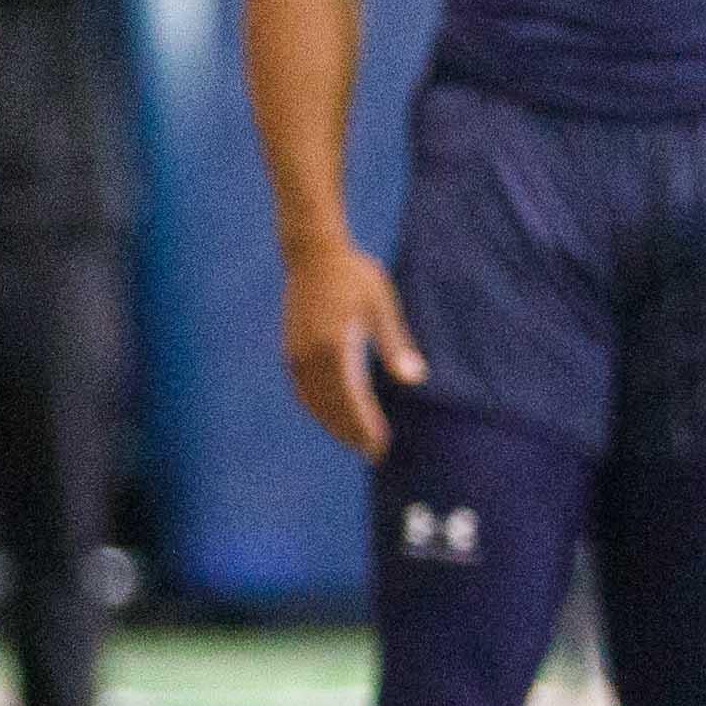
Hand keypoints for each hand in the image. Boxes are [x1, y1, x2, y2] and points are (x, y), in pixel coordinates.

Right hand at [284, 240, 425, 460]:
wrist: (312, 252)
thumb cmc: (354, 275)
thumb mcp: (381, 305)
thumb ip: (395, 344)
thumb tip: (415, 379)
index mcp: (333, 345)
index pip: (350, 399)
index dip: (365, 426)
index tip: (381, 446)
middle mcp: (309, 355)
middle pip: (330, 407)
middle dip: (351, 433)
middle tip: (373, 453)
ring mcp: (295, 354)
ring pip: (313, 403)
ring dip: (333, 425)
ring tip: (356, 442)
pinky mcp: (290, 351)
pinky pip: (303, 391)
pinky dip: (318, 409)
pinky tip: (333, 417)